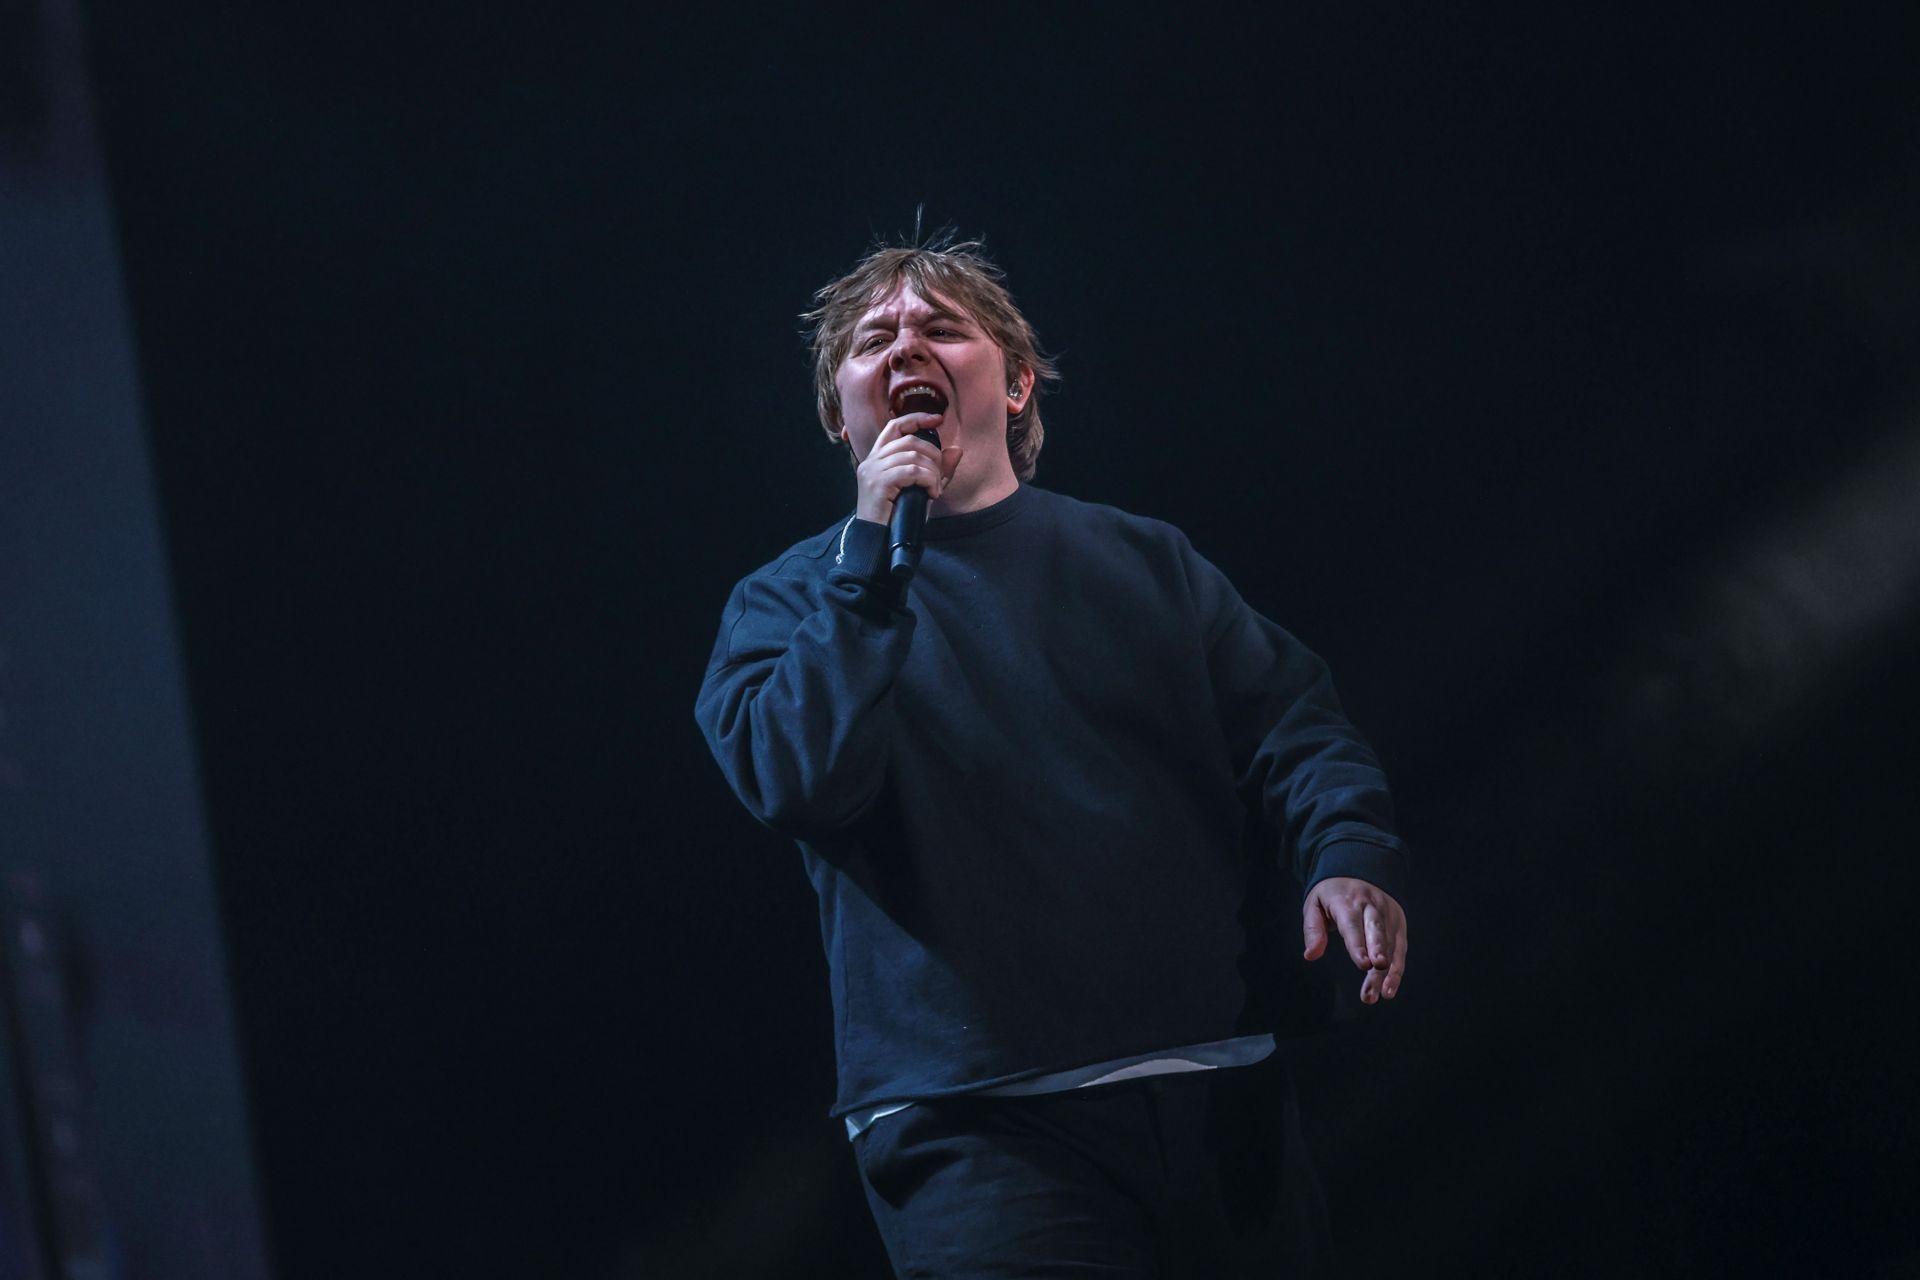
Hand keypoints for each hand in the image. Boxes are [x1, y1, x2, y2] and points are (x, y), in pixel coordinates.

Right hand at [853, 413, 964, 524]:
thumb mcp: (921, 491)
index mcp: (877, 459)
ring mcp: (872, 471)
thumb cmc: (897, 518)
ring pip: (913, 455)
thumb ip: (937, 471)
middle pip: (909, 440)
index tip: (938, 419)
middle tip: (939, 477)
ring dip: (932, 472)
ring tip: (934, 489)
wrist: (877, 543)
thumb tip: (956, 450)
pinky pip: (912, 471)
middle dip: (933, 455)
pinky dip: (928, 480)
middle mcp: (871, 461)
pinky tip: (931, 493)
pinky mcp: (877, 483)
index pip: (895, 426)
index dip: (917, 418)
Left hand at [1302, 876, 1406, 1004]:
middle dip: (1378, 949)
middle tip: (1377, 968)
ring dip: (1386, 971)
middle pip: (1377, 930)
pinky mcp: (1398, 925)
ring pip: (1390, 944)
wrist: (1361, 870)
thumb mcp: (1314, 904)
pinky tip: (1388, 990)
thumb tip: (1311, 955)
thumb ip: (1312, 929)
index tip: (1363, 964)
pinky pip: (1399, 949)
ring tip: (1381, 994)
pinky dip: (1396, 971)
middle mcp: (1371, 906)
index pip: (1353, 923)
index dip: (1358, 944)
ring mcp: (1388, 915)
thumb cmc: (1332, 894)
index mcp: (1347, 900)